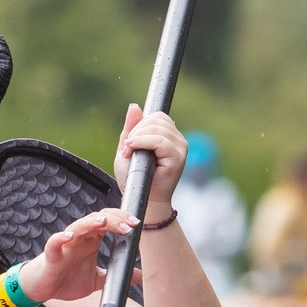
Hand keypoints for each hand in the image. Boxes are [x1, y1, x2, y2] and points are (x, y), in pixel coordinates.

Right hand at [17, 207, 136, 303]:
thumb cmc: (66, 280)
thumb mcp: (95, 281)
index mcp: (91, 241)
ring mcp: (65, 245)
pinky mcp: (51, 255)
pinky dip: (61, 238)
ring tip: (104, 222)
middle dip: (114, 220)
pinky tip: (70, 237)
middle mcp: (79, 239)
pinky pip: (54, 243)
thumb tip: (137, 275)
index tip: (136, 225)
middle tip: (129, 226)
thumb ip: (114, 276)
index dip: (122, 219)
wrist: (42, 289)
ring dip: (91, 223)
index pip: (107, 222)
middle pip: (96, 219)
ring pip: (77, 227)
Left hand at [111, 105, 186, 222]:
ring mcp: (180, 148)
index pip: (157, 116)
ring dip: (137, 138)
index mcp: (168, 136)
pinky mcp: (178, 157)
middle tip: (127, 149)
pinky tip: (132, 150)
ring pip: (157, 128)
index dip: (140, 124)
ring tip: (129, 153)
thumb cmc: (134, 179)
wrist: (140, 200)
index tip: (129, 142)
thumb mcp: (128, 148)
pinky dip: (143, 142)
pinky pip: (160, 141)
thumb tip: (135, 105)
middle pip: (156, 119)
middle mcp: (177, 140)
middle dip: (136, 131)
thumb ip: (131, 128)